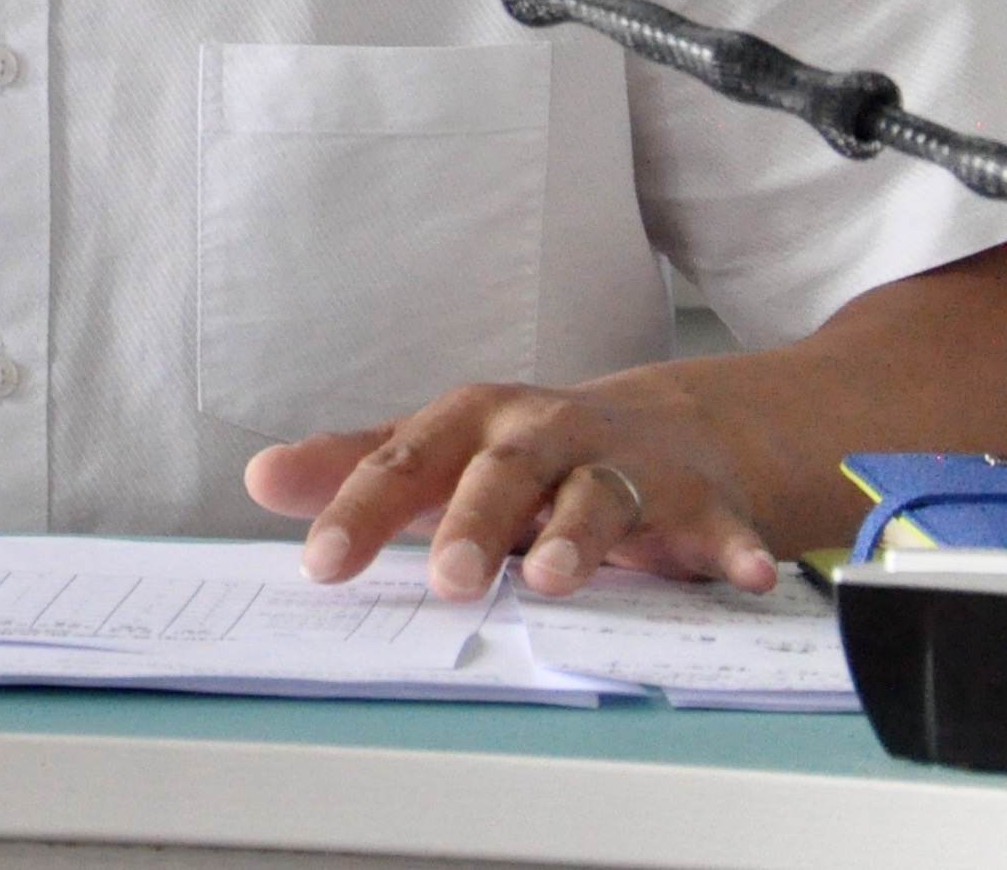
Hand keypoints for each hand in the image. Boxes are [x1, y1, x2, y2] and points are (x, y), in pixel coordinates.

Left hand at [243, 377, 779, 601]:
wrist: (663, 426)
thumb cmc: (528, 452)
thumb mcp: (438, 451)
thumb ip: (354, 467)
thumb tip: (262, 478)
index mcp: (472, 427)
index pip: (403, 464)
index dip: (359, 511)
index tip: (321, 562)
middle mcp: (543, 436)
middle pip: (502, 473)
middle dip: (473, 522)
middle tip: (446, 578)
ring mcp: (621, 465)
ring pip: (598, 495)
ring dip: (577, 535)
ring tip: (554, 580)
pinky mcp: (696, 500)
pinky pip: (718, 524)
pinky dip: (732, 548)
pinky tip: (744, 575)